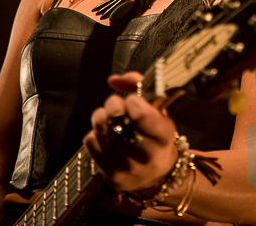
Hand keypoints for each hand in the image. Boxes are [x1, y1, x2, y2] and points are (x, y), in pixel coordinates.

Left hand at [83, 72, 177, 192]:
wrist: (156, 174)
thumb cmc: (155, 135)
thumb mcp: (158, 110)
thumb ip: (138, 86)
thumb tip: (113, 80)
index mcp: (164, 137)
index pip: (140, 115)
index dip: (132, 100)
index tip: (133, 100)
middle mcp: (147, 156)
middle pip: (117, 122)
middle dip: (112, 104)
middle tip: (116, 104)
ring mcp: (127, 168)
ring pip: (101, 131)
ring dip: (100, 117)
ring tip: (108, 116)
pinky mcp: (110, 175)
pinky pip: (91, 143)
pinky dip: (94, 133)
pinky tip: (105, 134)